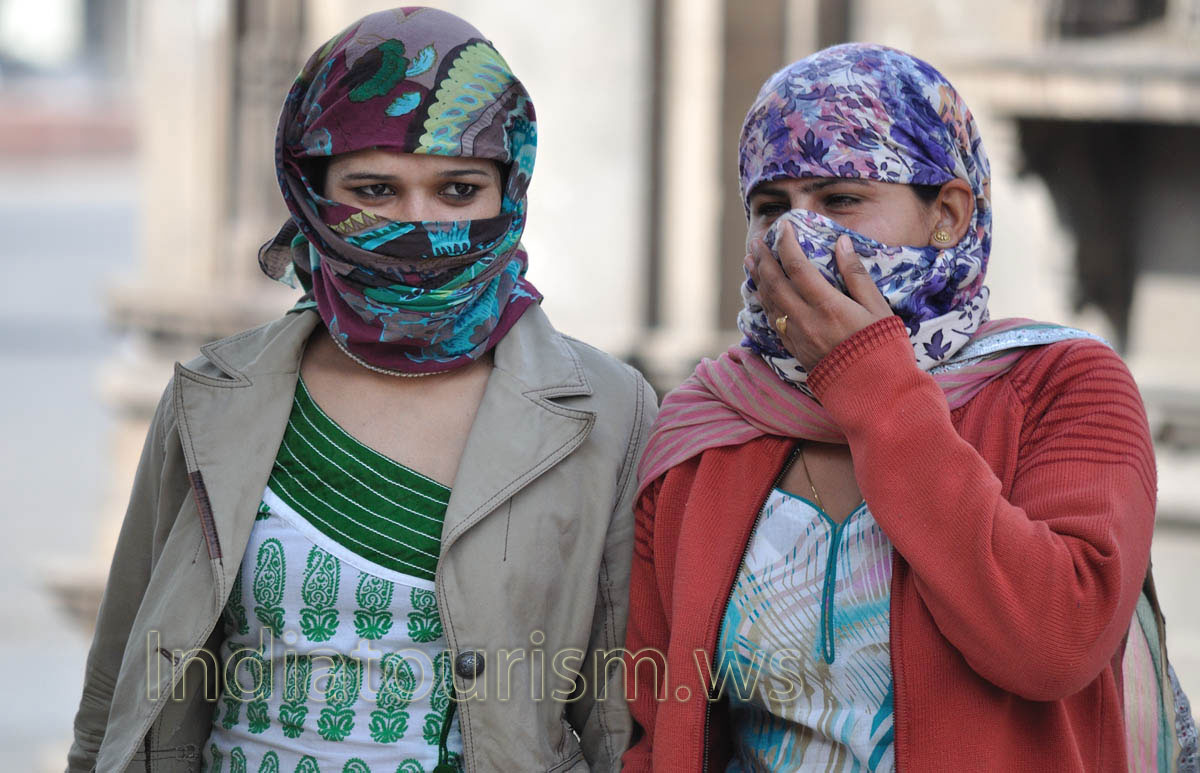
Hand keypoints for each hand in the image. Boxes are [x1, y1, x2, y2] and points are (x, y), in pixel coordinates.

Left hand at [746, 227, 892, 369]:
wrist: (873, 392)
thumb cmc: (882, 348)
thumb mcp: (878, 308)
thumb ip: (857, 274)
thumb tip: (841, 242)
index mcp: (828, 306)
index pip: (797, 267)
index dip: (787, 244)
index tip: (784, 227)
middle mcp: (806, 320)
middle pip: (775, 283)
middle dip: (764, 259)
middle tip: (758, 241)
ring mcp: (796, 336)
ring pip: (769, 301)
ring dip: (758, 278)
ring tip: (751, 261)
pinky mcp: (794, 349)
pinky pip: (771, 320)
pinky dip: (764, 301)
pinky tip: (761, 292)